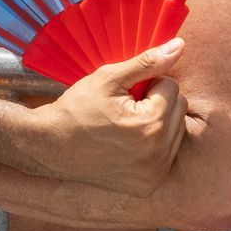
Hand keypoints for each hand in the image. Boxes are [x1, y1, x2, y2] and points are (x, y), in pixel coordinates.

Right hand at [33, 39, 188, 196]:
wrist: (51, 146)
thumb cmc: (77, 108)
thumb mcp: (109, 78)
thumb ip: (147, 62)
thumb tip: (179, 46)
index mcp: (150, 123)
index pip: (172, 86)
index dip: (147, 83)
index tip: (125, 93)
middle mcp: (157, 153)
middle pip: (179, 108)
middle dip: (158, 101)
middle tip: (127, 107)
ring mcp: (154, 173)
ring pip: (176, 131)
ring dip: (159, 122)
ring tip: (128, 124)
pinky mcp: (148, 184)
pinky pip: (167, 154)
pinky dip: (154, 145)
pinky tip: (130, 143)